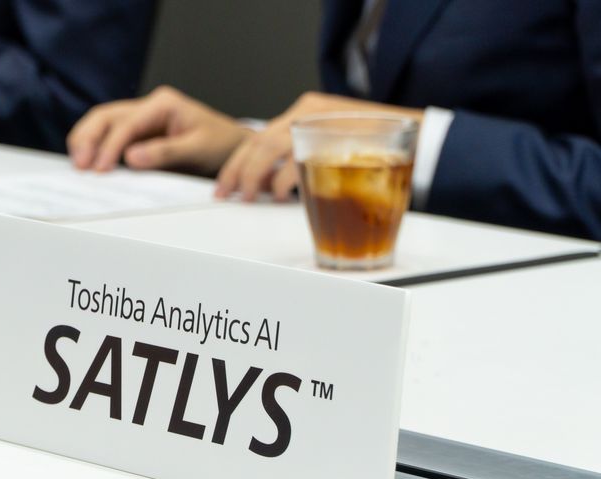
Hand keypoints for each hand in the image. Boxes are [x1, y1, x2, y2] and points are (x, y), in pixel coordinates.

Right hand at [67, 86, 249, 174]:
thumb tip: (131, 158)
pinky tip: (89, 163)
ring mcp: (142, 119)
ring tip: (79, 166)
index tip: (101, 169)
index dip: (110, 146)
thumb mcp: (197, 149)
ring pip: (103, 124)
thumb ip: (164, 153)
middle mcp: (148, 106)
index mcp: (163, 103)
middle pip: (106, 116)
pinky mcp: (138, 135)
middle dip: (88, 138)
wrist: (233, 148)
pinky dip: (96, 149)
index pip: (127, 123)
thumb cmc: (220, 144)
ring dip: (86, 142)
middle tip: (80, 166)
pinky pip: (111, 137)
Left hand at [215, 92, 424, 201]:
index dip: (236, 164)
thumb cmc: (379, 149)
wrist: (423, 135)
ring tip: (250, 198)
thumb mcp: (334, 150)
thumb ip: (305, 160)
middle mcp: (307, 112)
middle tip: (227, 196)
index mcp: (304, 113)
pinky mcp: (335, 135)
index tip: (223, 187)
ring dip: (256, 177)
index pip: (258, 138)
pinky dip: (284, 179)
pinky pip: (299, 157)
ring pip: (271, 148)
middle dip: (238, 173)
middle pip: (258, 143)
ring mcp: (321, 120)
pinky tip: (279, 196)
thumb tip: (270, 187)